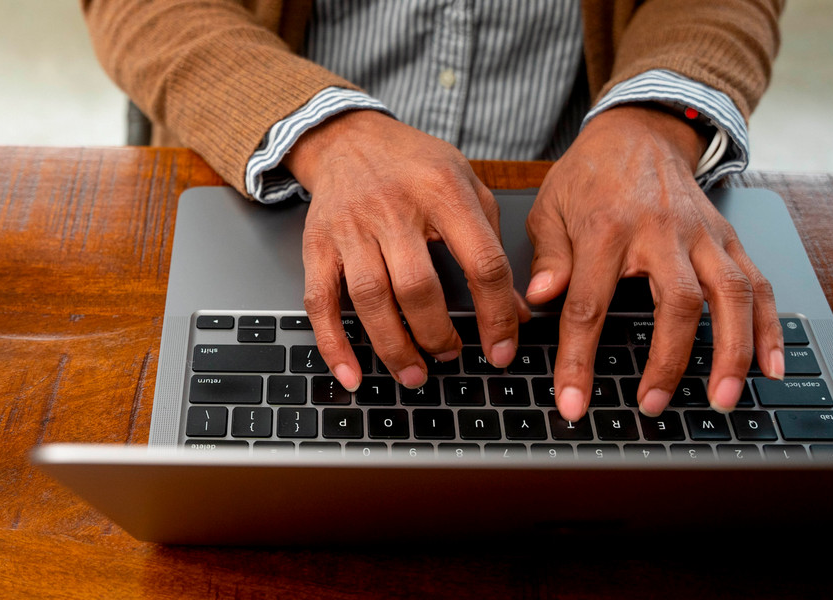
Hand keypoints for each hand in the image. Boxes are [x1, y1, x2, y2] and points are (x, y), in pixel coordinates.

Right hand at [284, 110, 527, 389]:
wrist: (347, 138)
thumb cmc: (414, 165)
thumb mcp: (466, 185)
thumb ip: (491, 246)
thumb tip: (515, 311)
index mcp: (443, 192)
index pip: (480, 262)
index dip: (496, 314)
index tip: (501, 350)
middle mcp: (394, 208)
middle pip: (418, 287)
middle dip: (438, 335)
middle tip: (451, 356)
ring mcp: (351, 228)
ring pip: (370, 299)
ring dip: (394, 347)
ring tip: (414, 374)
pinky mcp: (317, 245)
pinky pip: (321, 302)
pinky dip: (334, 344)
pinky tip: (352, 373)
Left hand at [527, 104, 784, 420]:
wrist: (639, 133)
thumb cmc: (588, 176)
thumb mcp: (549, 208)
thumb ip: (546, 257)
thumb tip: (538, 300)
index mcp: (607, 228)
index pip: (590, 305)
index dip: (579, 360)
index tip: (572, 402)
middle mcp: (663, 232)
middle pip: (677, 303)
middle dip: (668, 361)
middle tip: (653, 404)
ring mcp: (703, 236)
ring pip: (731, 295)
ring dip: (732, 351)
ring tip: (723, 398)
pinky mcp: (729, 239)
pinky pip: (759, 285)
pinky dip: (769, 328)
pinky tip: (771, 367)